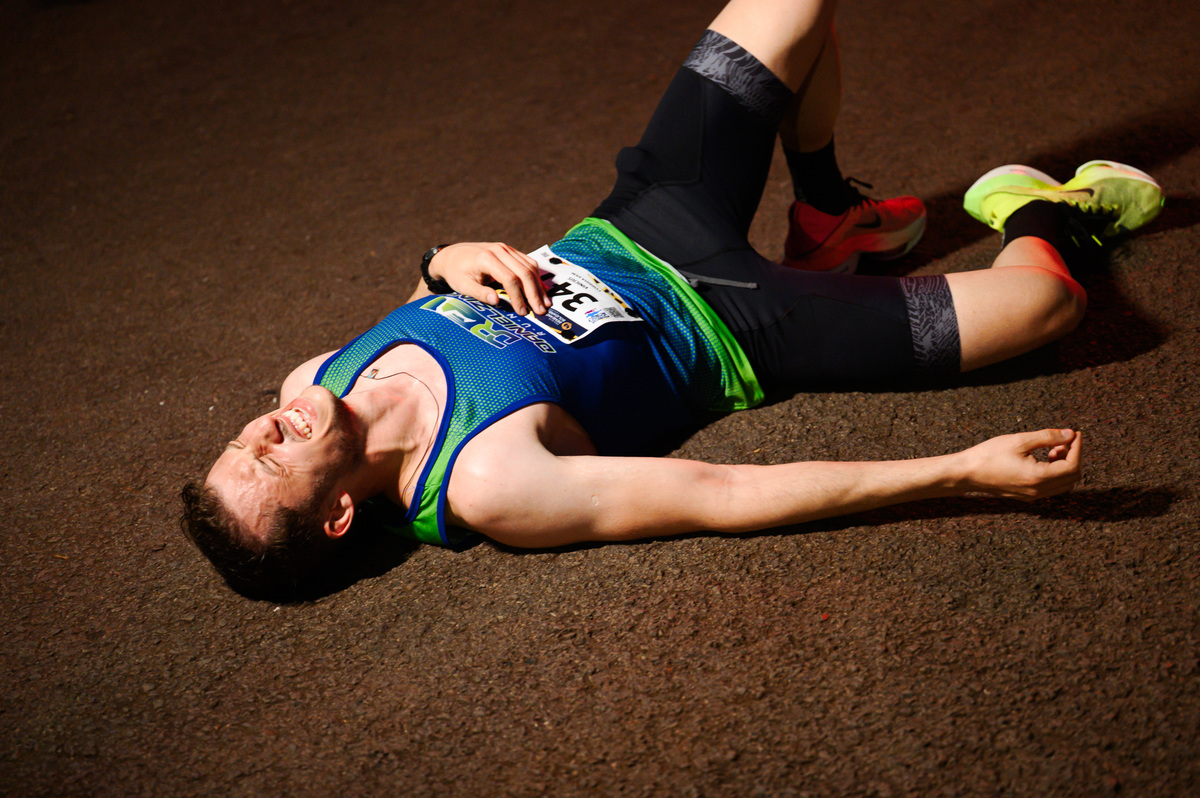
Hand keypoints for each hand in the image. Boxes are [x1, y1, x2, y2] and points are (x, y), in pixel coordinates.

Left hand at [427, 242, 549, 314]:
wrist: (452, 255)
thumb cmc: (456, 273)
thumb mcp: (462, 285)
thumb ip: (479, 292)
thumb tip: (496, 301)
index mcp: (486, 258)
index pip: (510, 278)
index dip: (518, 297)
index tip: (522, 312)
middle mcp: (499, 250)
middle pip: (524, 272)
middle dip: (534, 293)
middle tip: (541, 311)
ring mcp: (506, 248)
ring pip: (529, 266)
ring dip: (539, 286)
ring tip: (545, 304)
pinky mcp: (510, 250)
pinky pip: (528, 262)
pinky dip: (536, 277)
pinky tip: (541, 290)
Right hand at [958, 428, 1082, 500]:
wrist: (966, 473)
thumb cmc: (989, 455)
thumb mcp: (1019, 440)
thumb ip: (1048, 437)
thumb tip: (1070, 434)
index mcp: (1038, 477)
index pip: (1072, 466)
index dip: (1078, 448)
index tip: (1075, 433)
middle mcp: (1038, 490)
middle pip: (1072, 477)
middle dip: (1074, 456)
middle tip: (1065, 439)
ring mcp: (1032, 495)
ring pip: (1064, 484)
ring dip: (1065, 465)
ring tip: (1053, 448)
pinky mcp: (1026, 495)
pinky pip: (1051, 487)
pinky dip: (1055, 473)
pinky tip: (1043, 458)